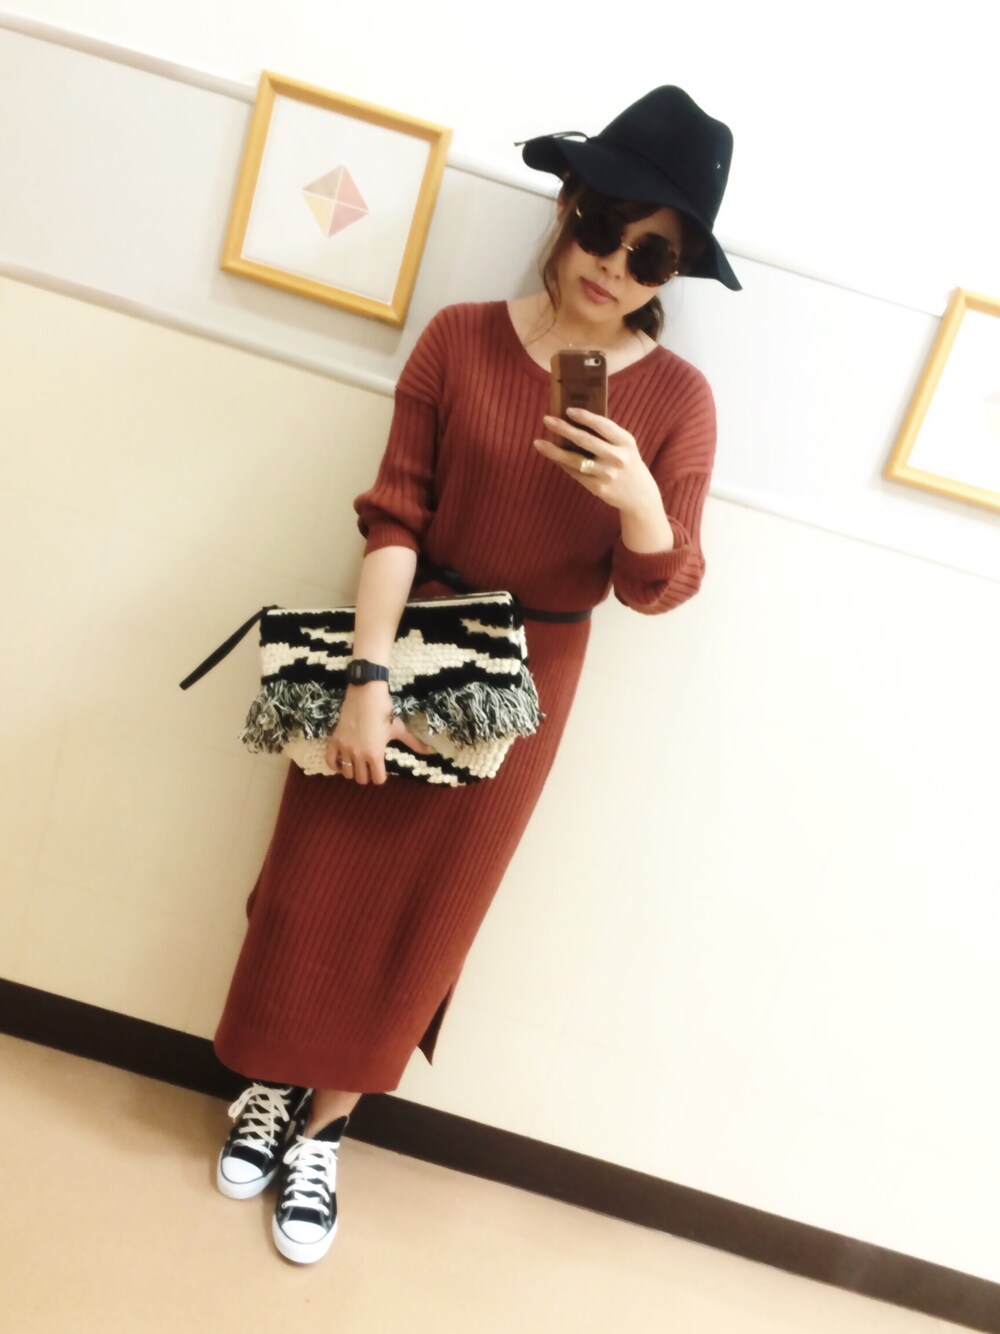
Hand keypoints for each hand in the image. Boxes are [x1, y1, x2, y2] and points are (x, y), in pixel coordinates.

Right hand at [326, 684, 432, 784]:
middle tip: (370, 767)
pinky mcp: (335, 740)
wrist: (366, 693)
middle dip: (367, 775)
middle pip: (361, 779)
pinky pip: (330, 761)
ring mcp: (345, 748)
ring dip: (353, 771)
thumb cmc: (384, 711)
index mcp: (375, 754)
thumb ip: (414, 743)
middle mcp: (359, 754)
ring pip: (346, 773)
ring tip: (357, 764)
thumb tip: (431, 751)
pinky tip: (342, 762)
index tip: (382, 770)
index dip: (381, 777)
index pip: (377, 779)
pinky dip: (335, 765)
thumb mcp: (399, 728)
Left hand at [534, 409, 661, 515]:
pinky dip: (563, 464)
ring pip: (575, 460)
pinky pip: (575, 473)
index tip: (567, 410)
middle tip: (547, 420)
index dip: (585, 416)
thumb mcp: (625, 446)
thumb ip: (606, 435)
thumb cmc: (627, 463)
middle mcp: (617, 457)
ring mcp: (607, 474)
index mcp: (625, 441)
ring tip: (538, 442)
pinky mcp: (598, 488)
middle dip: (563, 429)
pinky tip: (553, 457)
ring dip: (554, 450)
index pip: (603, 425)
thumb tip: (574, 421)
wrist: (640, 496)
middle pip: (585, 441)